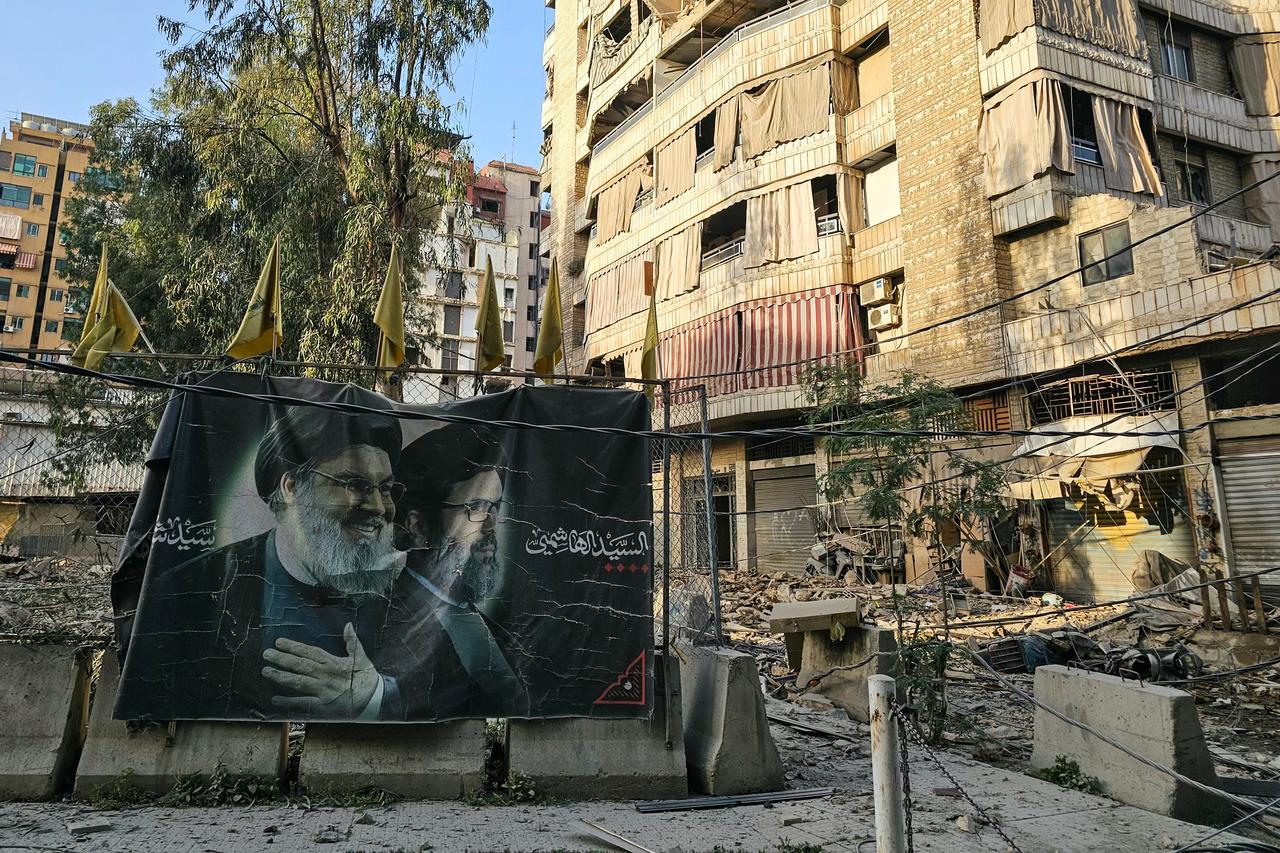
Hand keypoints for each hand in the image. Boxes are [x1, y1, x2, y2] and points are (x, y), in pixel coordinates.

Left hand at [262, 623, 380, 717]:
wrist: (375, 700)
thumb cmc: (367, 677)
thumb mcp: (362, 657)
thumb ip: (352, 641)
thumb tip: (348, 625)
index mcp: (333, 663)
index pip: (310, 652)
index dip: (294, 647)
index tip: (279, 642)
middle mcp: (325, 676)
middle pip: (300, 666)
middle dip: (282, 659)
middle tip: (266, 654)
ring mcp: (322, 691)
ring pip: (298, 683)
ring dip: (281, 677)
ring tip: (266, 671)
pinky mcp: (322, 706)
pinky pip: (303, 704)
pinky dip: (289, 702)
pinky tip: (275, 699)